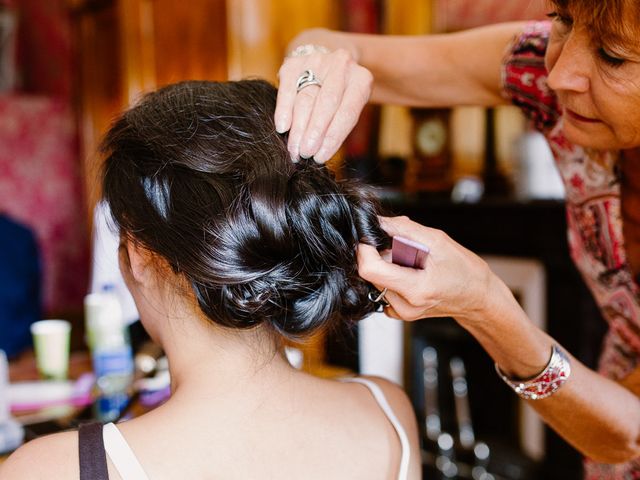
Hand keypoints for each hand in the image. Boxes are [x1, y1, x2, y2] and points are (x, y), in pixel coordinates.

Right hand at [275, 43, 372, 162]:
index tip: (320, 156)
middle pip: (326, 103)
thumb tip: (318, 153)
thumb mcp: (350, 107)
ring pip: (306, 98)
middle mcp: (341, 66)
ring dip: (299, 127)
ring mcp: (317, 61)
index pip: (347, 112)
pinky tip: (283, 127)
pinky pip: (287, 89)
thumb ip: (339, 125)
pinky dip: (284, 110)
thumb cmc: (341, 96)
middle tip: (305, 153)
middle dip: (314, 131)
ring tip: (294, 148)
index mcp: (361, 80)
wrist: (326, 66)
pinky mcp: (295, 63)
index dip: (333, 137)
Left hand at [357, 216, 494, 322]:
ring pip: (375, 280)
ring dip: (387, 265)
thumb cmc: (464, 270)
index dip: (364, 249)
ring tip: (412, 261)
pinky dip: (391, 276)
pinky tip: (410, 273)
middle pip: (371, 273)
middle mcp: (404, 306)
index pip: (369, 269)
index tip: (370, 236)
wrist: (478, 297)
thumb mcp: (438, 241)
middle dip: (381, 254)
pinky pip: (382, 288)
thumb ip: (404, 229)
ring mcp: (401, 312)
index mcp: (415, 289)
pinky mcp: (399, 313)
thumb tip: (378, 221)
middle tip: (404, 247)